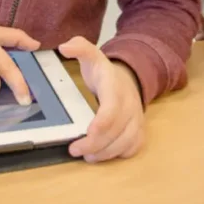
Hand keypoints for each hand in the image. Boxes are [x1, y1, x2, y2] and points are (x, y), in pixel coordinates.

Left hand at [59, 37, 144, 163]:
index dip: (98, 127)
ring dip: (106, 153)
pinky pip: (134, 147)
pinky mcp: (140, 129)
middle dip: (96, 145)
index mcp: (115, 88)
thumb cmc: (104, 72)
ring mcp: (137, 118)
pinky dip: (120, 154)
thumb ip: (79, 48)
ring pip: (126, 142)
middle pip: (116, 132)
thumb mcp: (92, 56)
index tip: (83, 137)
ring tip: (87, 156)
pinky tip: (104, 154)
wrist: (129, 78)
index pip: (110, 111)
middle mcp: (129, 104)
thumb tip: (64, 47)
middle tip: (75, 150)